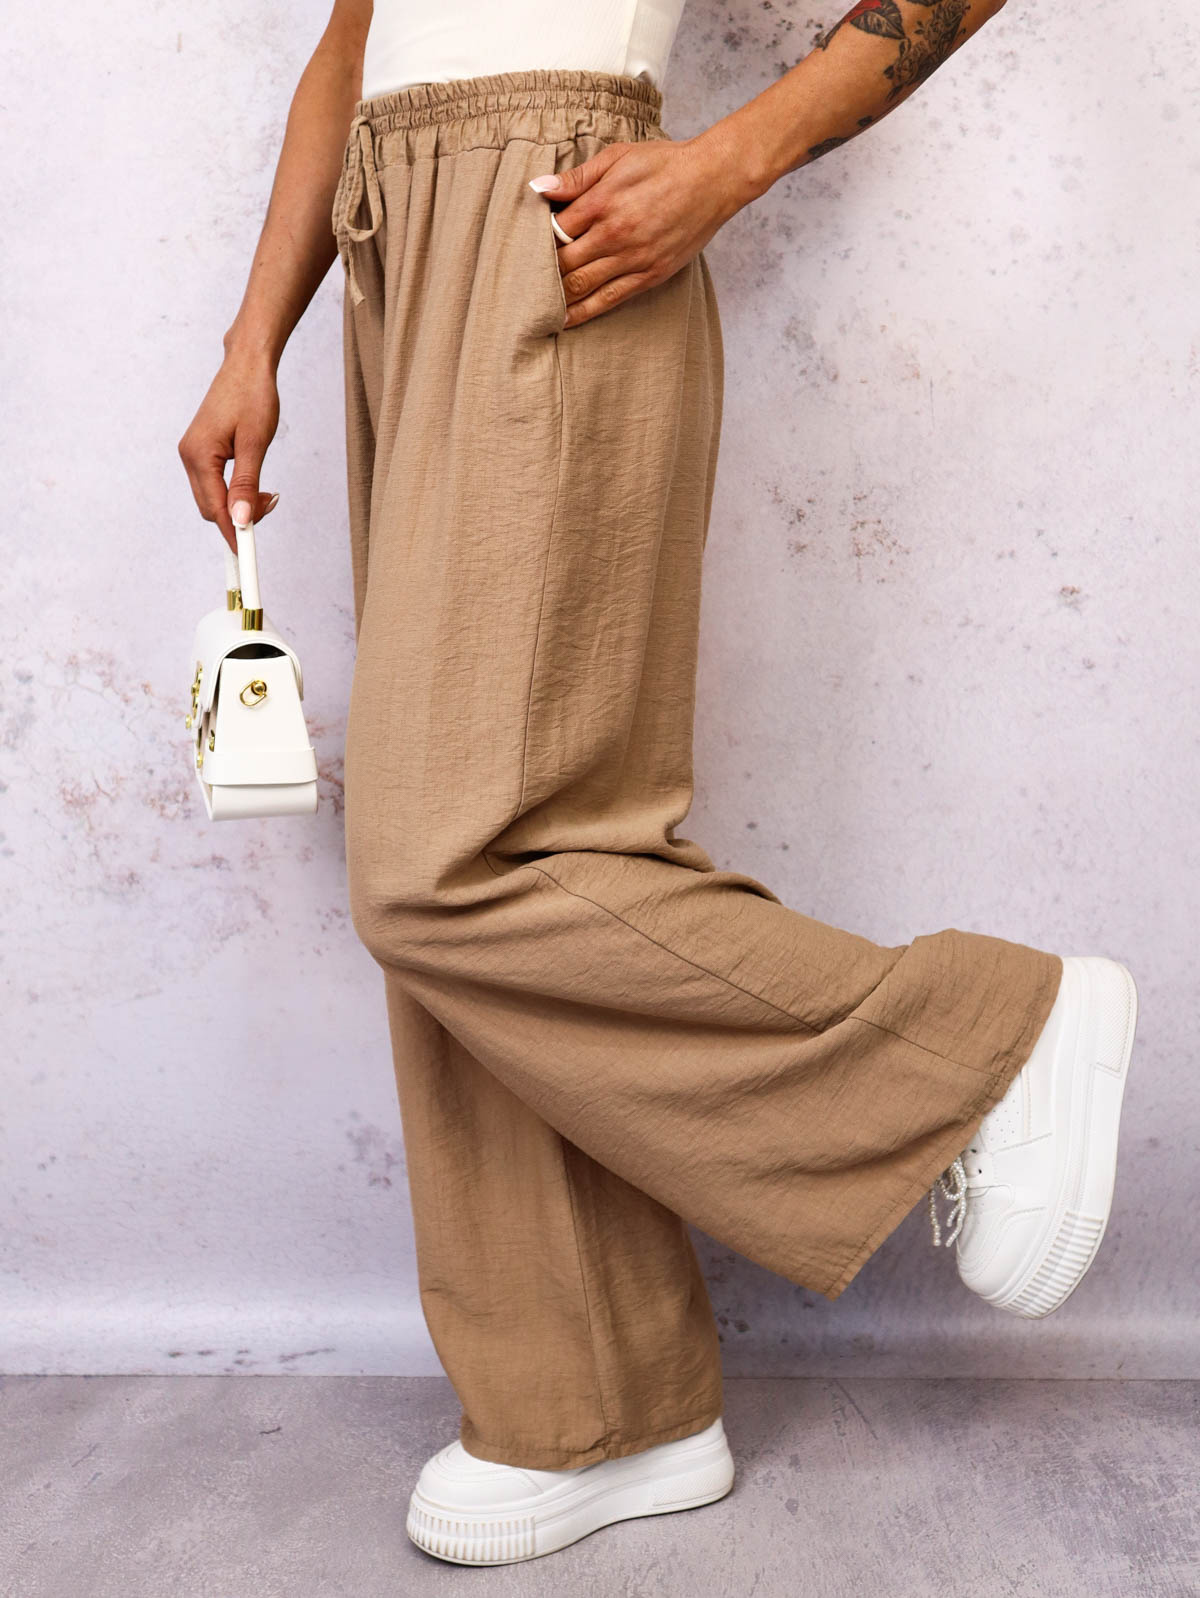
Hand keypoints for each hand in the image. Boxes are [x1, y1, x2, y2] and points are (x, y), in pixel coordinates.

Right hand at [178, 352, 281, 553]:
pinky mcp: (201, 449)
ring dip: (239, 504)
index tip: (248, 555)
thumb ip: (246, 484)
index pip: (214, 509)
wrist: (247, 364)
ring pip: (213, 497)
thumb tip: (241, 520)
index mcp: (198, 455)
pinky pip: (214, 483)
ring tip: (268, 493)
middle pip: (211, 507)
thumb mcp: (255, 444)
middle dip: (240, 516)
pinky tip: (255, 485)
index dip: (232, 533)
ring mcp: (193, 452)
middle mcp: (189, 456)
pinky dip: (234, 491)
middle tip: (271, 504)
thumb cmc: (254, 396)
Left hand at [529, 130, 754, 328]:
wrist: (713, 180)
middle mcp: (615, 235)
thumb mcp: (618, 158)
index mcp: (602, 202)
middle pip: (563, 264)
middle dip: (540, 273)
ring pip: (582, 287)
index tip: (523, 246)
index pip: (554, 230)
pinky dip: (583, 312)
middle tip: (520, 281)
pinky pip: (609, 300)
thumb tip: (538, 189)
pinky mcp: (649, 276)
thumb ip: (577, 177)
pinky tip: (564, 319)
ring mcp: (633, 259)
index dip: (535, 240)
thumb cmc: (664, 163)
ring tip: (532, 308)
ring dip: (555, 299)